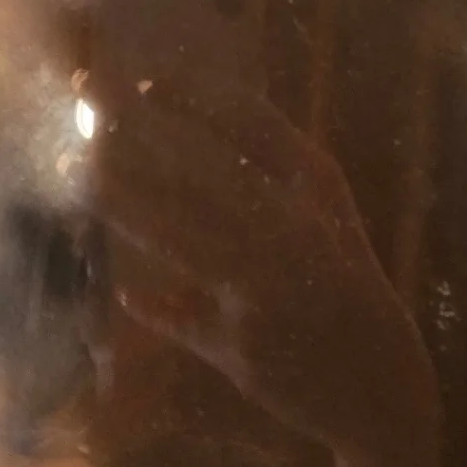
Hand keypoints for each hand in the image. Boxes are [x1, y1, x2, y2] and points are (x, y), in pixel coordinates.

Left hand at [89, 73, 438, 466]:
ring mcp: (268, 286)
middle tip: (90, 117)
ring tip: (84, 180)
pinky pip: (180, 316)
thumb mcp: (326, 215)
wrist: (383, 385)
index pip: (250, 123)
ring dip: (125, 205)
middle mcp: (296, 227)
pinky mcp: (242, 342)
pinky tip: (130, 296)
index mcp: (319, 187)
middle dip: (138, 140)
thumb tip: (207, 138)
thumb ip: (272, 172)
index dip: (194, 98)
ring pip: (179, 235)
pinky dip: (152, 306)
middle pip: (200, 172)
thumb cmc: (342, 283)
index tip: (143, 81)